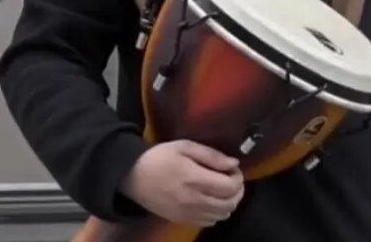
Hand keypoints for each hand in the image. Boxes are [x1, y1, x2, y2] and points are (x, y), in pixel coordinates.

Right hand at [120, 140, 244, 226]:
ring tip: (222, 189)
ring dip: (229, 203)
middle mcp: (193, 200)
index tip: (232, 169)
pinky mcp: (181, 220)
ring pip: (221, 215)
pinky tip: (211, 200)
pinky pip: (208, 222)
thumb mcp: (185, 146)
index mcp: (194, 179)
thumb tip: (233, 164)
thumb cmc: (159, 157)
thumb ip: (211, 155)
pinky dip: (216, 213)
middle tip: (232, 179)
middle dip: (237, 191)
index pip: (230, 187)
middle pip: (230, 204)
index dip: (238, 178)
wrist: (132, 176)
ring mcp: (187, 213)